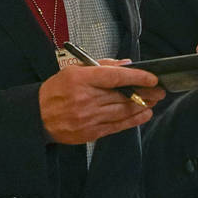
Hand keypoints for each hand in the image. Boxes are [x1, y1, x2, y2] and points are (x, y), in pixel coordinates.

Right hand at [39, 60, 164, 143]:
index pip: (116, 77)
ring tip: (154, 101)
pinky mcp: (90, 132)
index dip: (138, 77)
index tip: (153, 78)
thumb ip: (102, 66)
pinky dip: (133, 120)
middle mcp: (86, 98)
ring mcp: (88, 117)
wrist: (36, 116)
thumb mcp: (74, 70)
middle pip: (123, 95)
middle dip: (146, 93)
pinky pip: (117, 126)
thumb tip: (127, 65)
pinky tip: (144, 114)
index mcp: (81, 79)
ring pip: (123, 111)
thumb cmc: (57, 90)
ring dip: (143, 106)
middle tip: (160, 90)